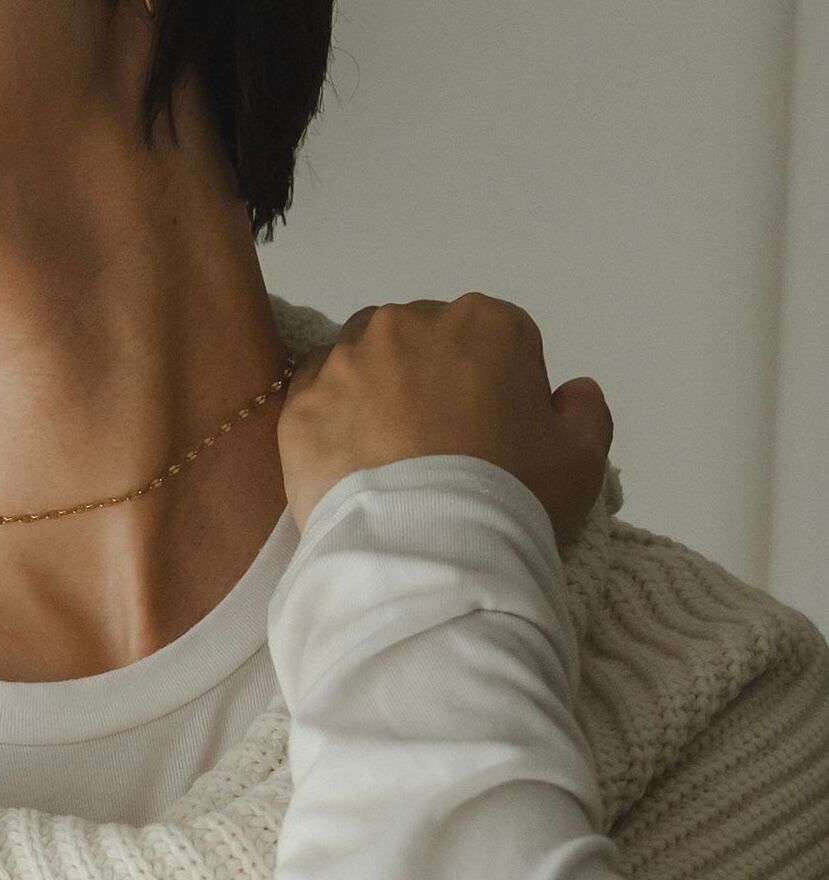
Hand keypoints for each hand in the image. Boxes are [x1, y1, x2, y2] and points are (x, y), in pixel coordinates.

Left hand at [276, 294, 614, 546]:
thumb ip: (585, 410)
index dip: (500, 396)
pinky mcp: (300, 402)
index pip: (499, 345)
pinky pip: (317, 400)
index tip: (493, 446)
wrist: (422, 551)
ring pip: (364, 365)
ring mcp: (347, 358)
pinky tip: (348, 469)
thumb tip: (570, 391)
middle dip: (431, 388)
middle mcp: (411, 322)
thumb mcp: (582, 460)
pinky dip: (330, 424)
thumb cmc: (510, 497)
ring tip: (386, 465)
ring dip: (375, 398)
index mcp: (487, 324)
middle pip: (425, 347)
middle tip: (436, 457)